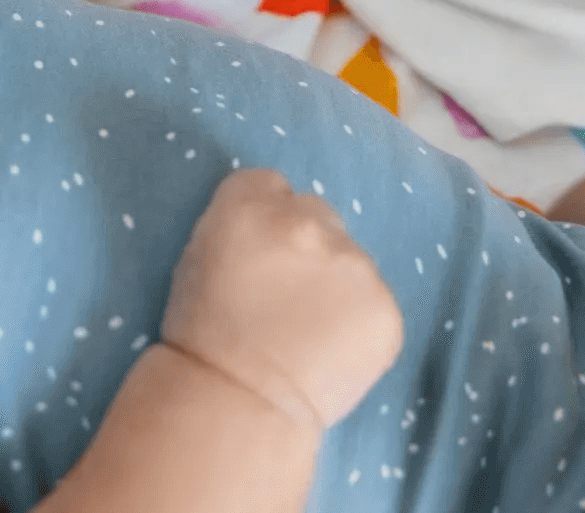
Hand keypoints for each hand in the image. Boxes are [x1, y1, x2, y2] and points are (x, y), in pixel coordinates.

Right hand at [160, 169, 402, 435]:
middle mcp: (307, 223)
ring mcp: (354, 265)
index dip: (265, 220)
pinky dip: (359, 323)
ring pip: (351, 260)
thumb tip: (274, 228)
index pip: (270, 184)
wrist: (237, 401)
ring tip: (308, 331)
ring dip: (337, 284)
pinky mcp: (385, 309)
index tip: (260, 254)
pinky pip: (375, 302)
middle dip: (307, 247)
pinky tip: (331, 350)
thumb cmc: (203, 335)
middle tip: (287, 296)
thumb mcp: (198, 258)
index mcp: (249, 206)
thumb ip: (240, 226)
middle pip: (318, 214)